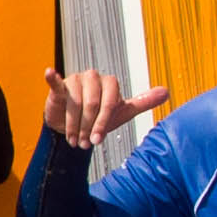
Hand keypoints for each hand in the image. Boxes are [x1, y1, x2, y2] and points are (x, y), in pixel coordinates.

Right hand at [41, 69, 170, 151]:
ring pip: (76, 104)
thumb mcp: (123, 112)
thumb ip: (143, 102)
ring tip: (73, 139)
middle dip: (88, 127)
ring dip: (74, 125)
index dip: (103, 123)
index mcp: (110, 83)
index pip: (109, 103)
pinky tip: (50, 73)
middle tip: (85, 143)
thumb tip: (166, 91)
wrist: (75, 126)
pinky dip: (53, 78)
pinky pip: (57, 83)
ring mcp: (76, 80)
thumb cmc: (98, 117)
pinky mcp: (60, 86)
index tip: (98, 140)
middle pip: (92, 104)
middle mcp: (93, 78)